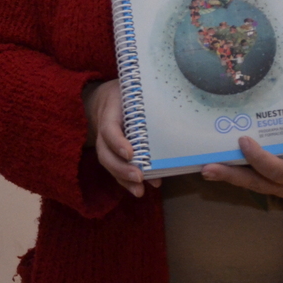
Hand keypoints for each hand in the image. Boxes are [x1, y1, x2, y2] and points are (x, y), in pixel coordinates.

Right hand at [83, 80, 158, 196]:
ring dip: (123, 179)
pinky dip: (126, 181)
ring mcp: (105, 143)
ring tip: (139, 191)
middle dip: (121, 168)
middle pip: (105, 153)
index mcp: (110, 112)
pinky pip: (115, 168)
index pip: (109, 129)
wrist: (106, 100)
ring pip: (108, 164)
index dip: (118, 142)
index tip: (130, 153)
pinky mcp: (111, 152)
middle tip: (138, 177)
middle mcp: (104, 131)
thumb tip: (178, 112)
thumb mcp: (133, 91)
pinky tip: (140, 189)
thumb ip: (149, 99)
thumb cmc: (126, 95)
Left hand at [199, 122, 282, 198]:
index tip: (243, 141)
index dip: (259, 158)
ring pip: (254, 185)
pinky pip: (257, 182)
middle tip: (207, 168)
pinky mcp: (280, 189)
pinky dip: (238, 174)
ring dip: (229, 177)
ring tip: (205, 169)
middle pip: (258, 183)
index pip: (279, 169)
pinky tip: (219, 166)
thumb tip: (279, 94)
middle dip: (231, 175)